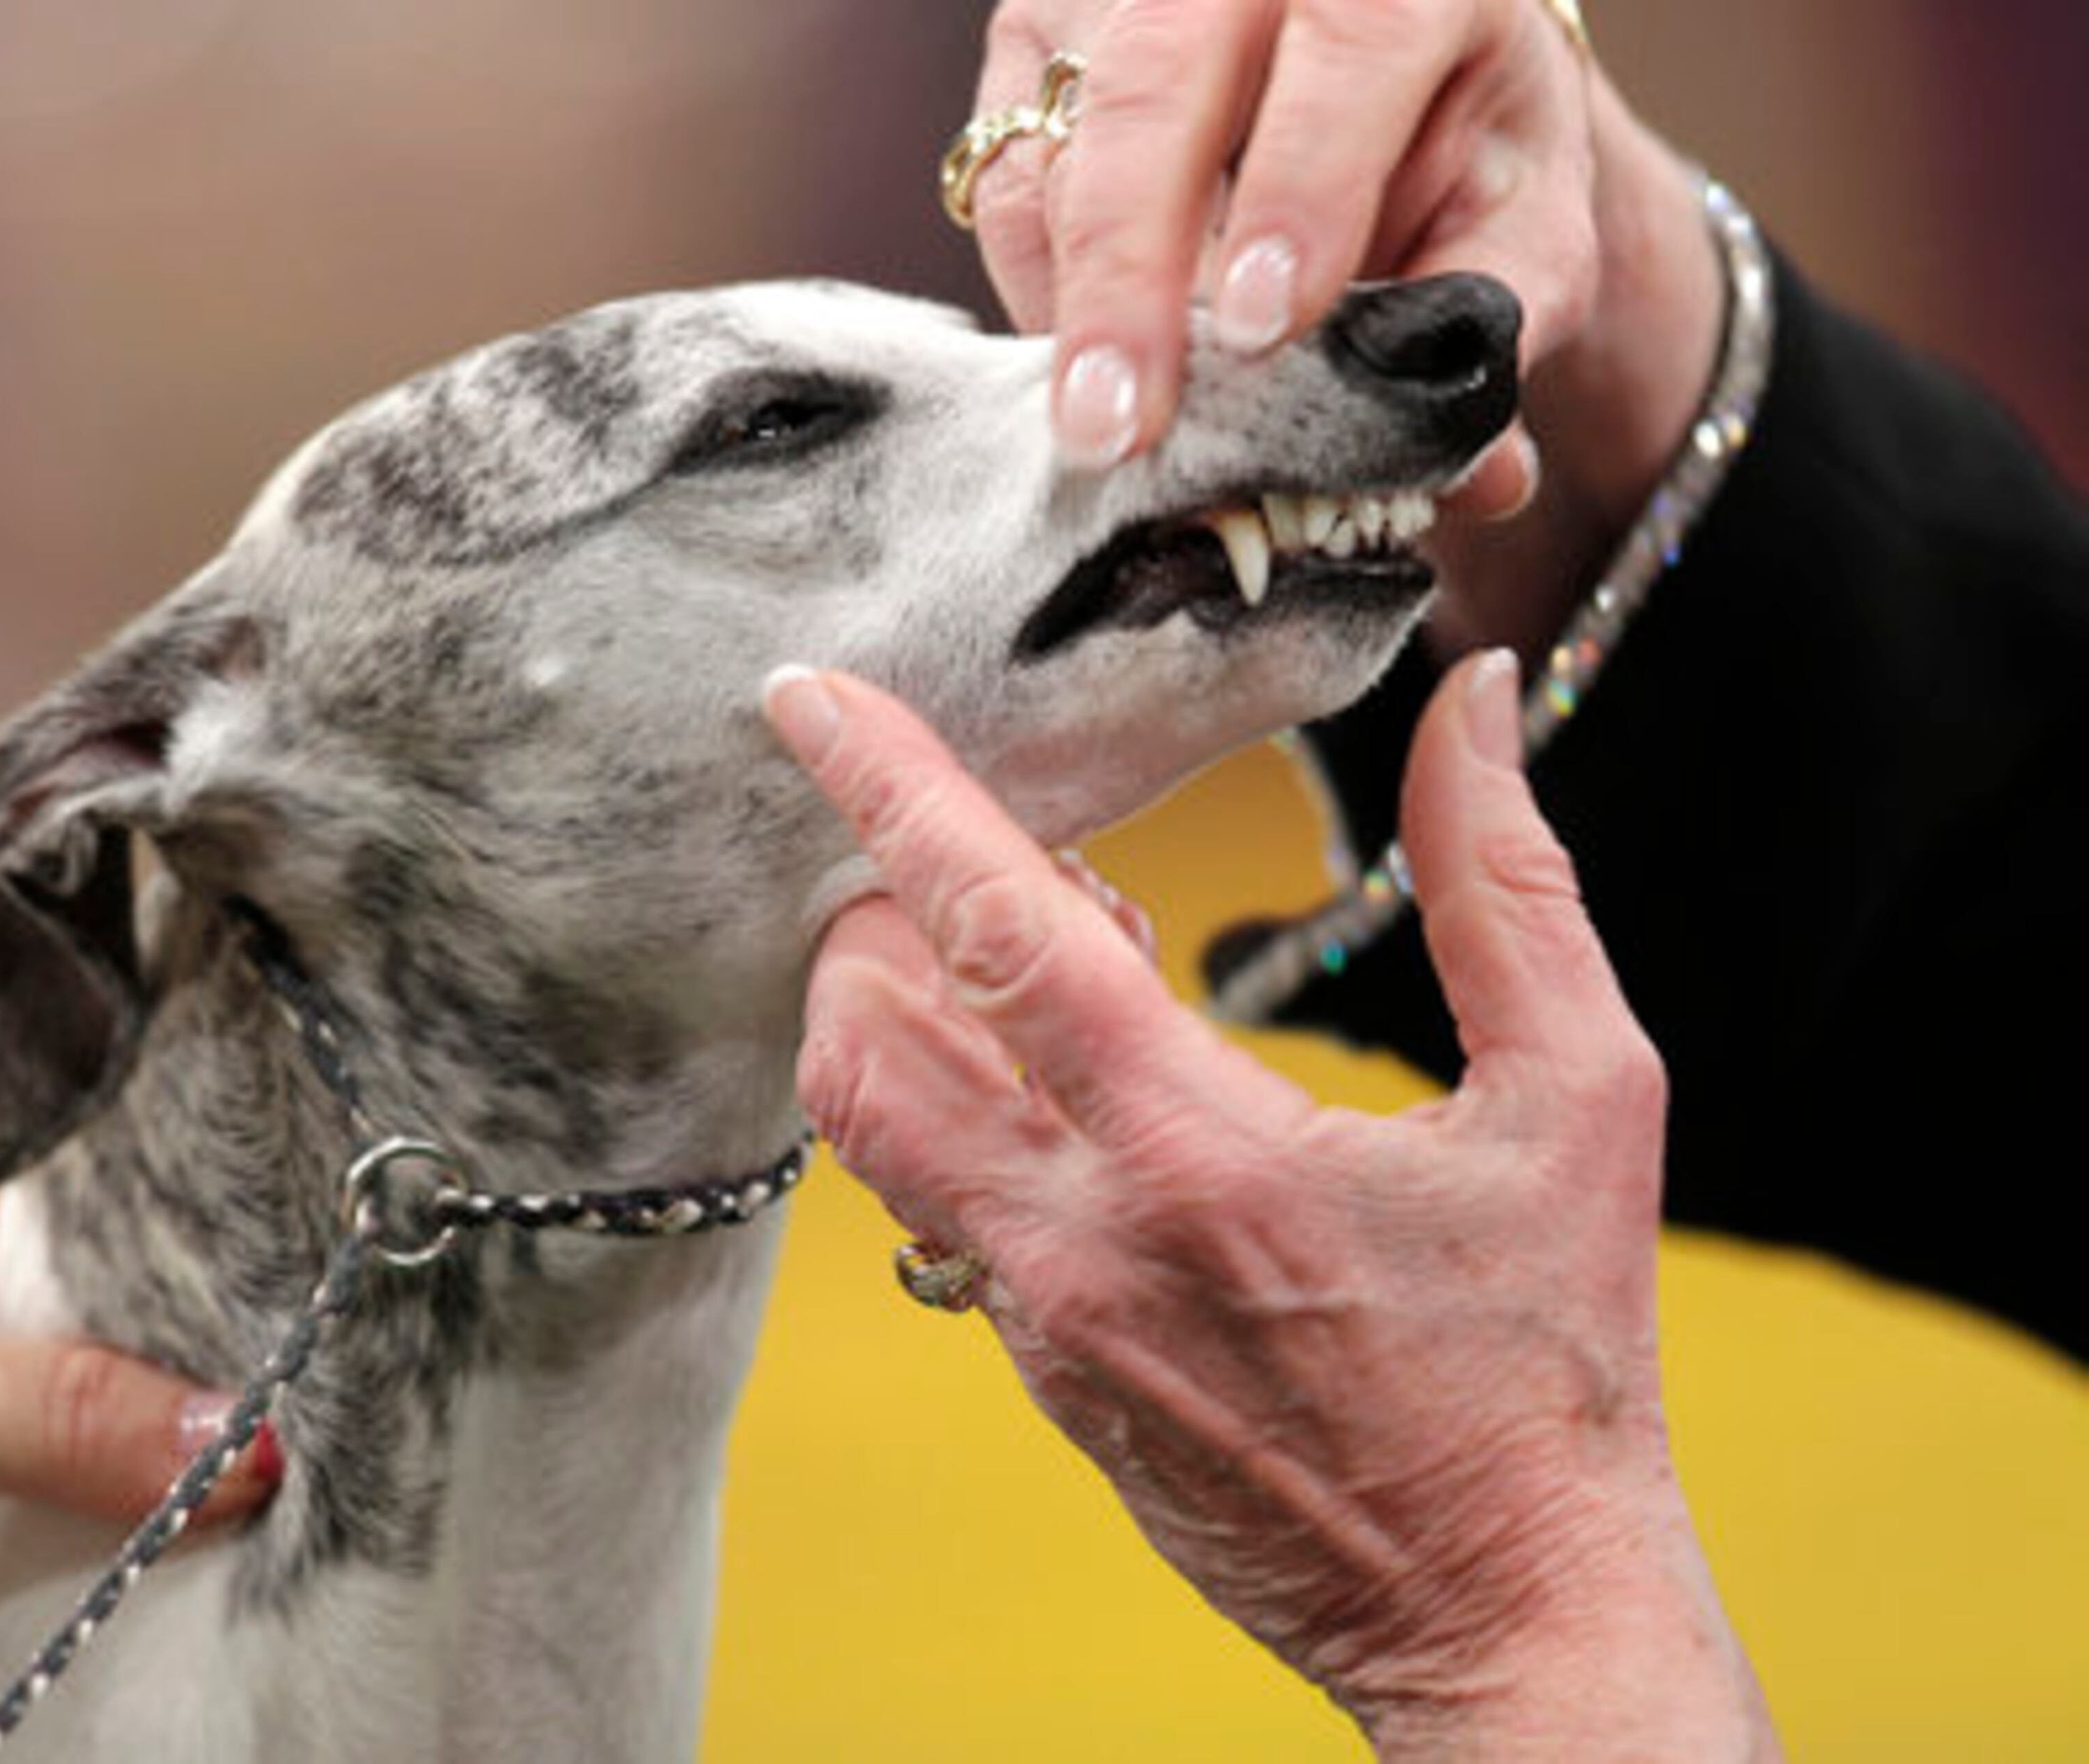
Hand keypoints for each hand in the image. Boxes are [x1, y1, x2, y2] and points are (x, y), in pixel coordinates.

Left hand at [0, 1140, 276, 1763]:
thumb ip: (59, 1409)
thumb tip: (246, 1441)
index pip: (90, 1232)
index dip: (196, 1261)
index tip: (315, 1291)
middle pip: (113, 1372)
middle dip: (208, 1402)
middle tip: (347, 1416)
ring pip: (97, 1495)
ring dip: (172, 1518)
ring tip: (317, 1514)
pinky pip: (51, 1612)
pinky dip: (119, 1620)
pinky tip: (220, 1606)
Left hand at [764, 658, 1778, 1757]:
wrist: (1507, 1618)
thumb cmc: (1553, 1371)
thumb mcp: (1581, 1107)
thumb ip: (1509, 891)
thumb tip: (1466, 709)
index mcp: (1201, 1159)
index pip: (990, 933)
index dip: (888, 793)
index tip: (807, 702)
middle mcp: (1078, 1242)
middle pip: (860, 1035)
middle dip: (875, 912)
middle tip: (976, 863)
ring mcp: (1041, 1322)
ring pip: (870, 1127)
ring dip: (906, 1010)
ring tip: (1035, 965)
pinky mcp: (1044, 1374)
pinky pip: (935, 1208)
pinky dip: (961, 1108)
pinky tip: (1077, 1086)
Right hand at [966, 0, 1726, 659]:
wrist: (1380, 57)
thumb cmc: (1453, 130)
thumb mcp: (1521, 209)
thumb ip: (1497, 320)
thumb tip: (1480, 474)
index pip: (1354, 37)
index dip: (1304, 180)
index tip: (1260, 327)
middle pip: (1156, 86)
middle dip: (1130, 273)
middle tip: (1122, 431)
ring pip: (1060, 149)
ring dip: (1080, 308)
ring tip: (1107, 435)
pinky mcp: (1033, 43)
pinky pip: (1005, 187)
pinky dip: (1044, 294)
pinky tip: (1094, 367)